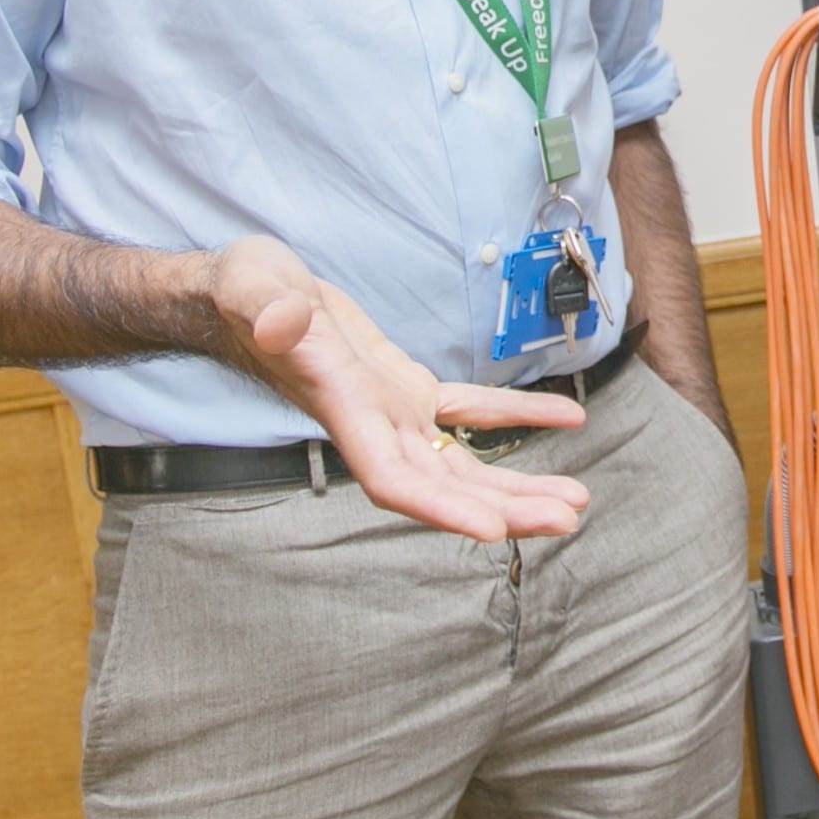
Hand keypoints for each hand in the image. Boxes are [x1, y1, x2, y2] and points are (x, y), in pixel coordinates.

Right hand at [207, 235, 590, 541]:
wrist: (245, 293)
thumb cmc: (243, 293)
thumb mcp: (250, 287)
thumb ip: (267, 308)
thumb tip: (283, 321)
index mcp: (343, 410)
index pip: (394, 480)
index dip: (443, 509)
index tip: (494, 532)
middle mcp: (373, 424)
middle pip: (443, 486)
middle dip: (504, 507)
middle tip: (567, 519)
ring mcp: (392, 411)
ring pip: (462, 463)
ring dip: (516, 484)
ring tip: (574, 500)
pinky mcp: (406, 387)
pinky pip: (469, 410)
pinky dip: (517, 416)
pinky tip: (566, 417)